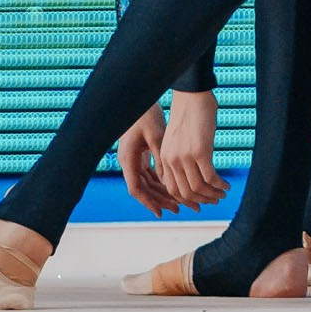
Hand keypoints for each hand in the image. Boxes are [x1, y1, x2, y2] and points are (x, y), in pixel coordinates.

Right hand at [116, 102, 177, 216]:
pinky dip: (163, 181)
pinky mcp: (141, 154)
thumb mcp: (156, 135)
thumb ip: (161, 157)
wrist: (140, 98)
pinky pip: (151, 173)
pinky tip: (176, 187)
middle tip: (181, 210)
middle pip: (145, 189)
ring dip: (164, 192)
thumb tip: (168, 180)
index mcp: (128, 159)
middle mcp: (129, 162)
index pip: (136, 189)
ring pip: (149, 182)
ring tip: (182, 203)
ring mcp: (134, 158)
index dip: (149, 202)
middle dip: (162, 200)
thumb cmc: (146, 114)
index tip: (162, 213)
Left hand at [157, 89, 229, 209]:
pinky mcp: (200, 151)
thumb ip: (181, 153)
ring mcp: (185, 157)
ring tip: (223, 194)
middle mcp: (173, 160)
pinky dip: (219, 185)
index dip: (187, 199)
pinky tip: (227, 185)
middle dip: (202, 200)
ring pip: (198, 188)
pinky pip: (210, 177)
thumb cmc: (189, 112)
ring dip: (212, 195)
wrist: (192, 95)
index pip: (173, 189)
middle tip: (215, 200)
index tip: (201, 201)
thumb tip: (193, 169)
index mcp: (166, 157)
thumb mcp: (179, 136)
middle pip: (185, 193)